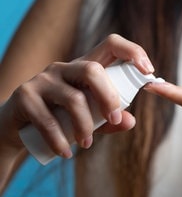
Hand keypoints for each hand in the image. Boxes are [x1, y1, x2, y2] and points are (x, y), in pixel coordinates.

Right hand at [0, 34, 154, 158]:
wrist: (18, 125)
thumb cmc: (61, 117)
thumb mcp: (89, 116)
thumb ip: (110, 118)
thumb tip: (130, 121)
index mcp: (84, 67)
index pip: (111, 44)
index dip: (132, 52)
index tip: (148, 71)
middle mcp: (64, 67)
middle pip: (93, 71)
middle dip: (109, 97)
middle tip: (114, 119)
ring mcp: (43, 79)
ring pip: (74, 98)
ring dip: (85, 126)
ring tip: (87, 143)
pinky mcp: (25, 96)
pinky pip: (48, 120)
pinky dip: (60, 140)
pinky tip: (66, 152)